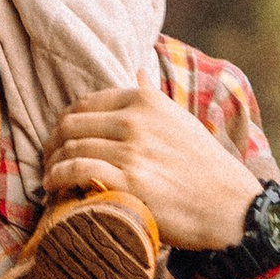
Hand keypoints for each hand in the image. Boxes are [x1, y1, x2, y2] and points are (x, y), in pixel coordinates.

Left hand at [42, 65, 269, 251]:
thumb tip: (138, 72)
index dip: (65, 122)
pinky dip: (58, 179)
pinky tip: (54, 188)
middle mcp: (136, 121)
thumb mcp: (180, 120)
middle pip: (71, 125)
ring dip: (52, 165)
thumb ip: (153, 97)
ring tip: (50, 179)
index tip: (60, 139)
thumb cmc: (204, 166)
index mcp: (145, 102)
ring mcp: (131, 151)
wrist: (230, 206)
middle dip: (52, 143)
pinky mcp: (128, 182)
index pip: (86, 103)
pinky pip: (77, 172)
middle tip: (49, 160)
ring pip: (71, 149)